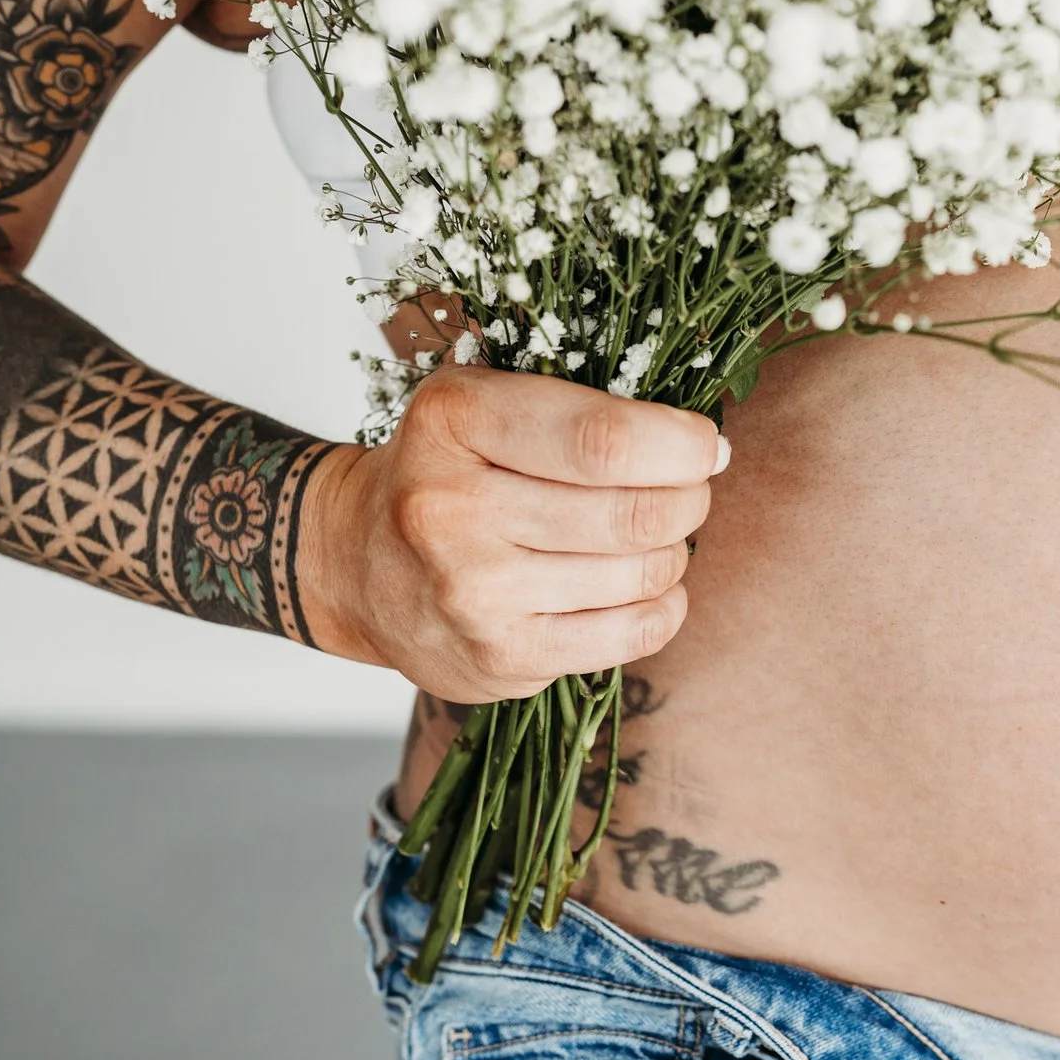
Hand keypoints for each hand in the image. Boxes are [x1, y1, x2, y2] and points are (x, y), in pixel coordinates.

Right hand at [300, 366, 725, 700]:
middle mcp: (453, 509)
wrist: (354, 562)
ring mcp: (474, 593)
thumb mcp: (484, 402)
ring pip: (641, 573)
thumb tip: (704, 449)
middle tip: (687, 491)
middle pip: (634, 513)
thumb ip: (579, 407)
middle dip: (688, 498)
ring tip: (652, 537)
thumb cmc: (445, 470)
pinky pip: (631, 633)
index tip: (705, 447)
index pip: (605, 441)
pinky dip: (663, 606)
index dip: (681, 446)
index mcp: (455, 420)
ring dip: (672, 551)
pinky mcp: (499, 657)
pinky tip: (644, 586)